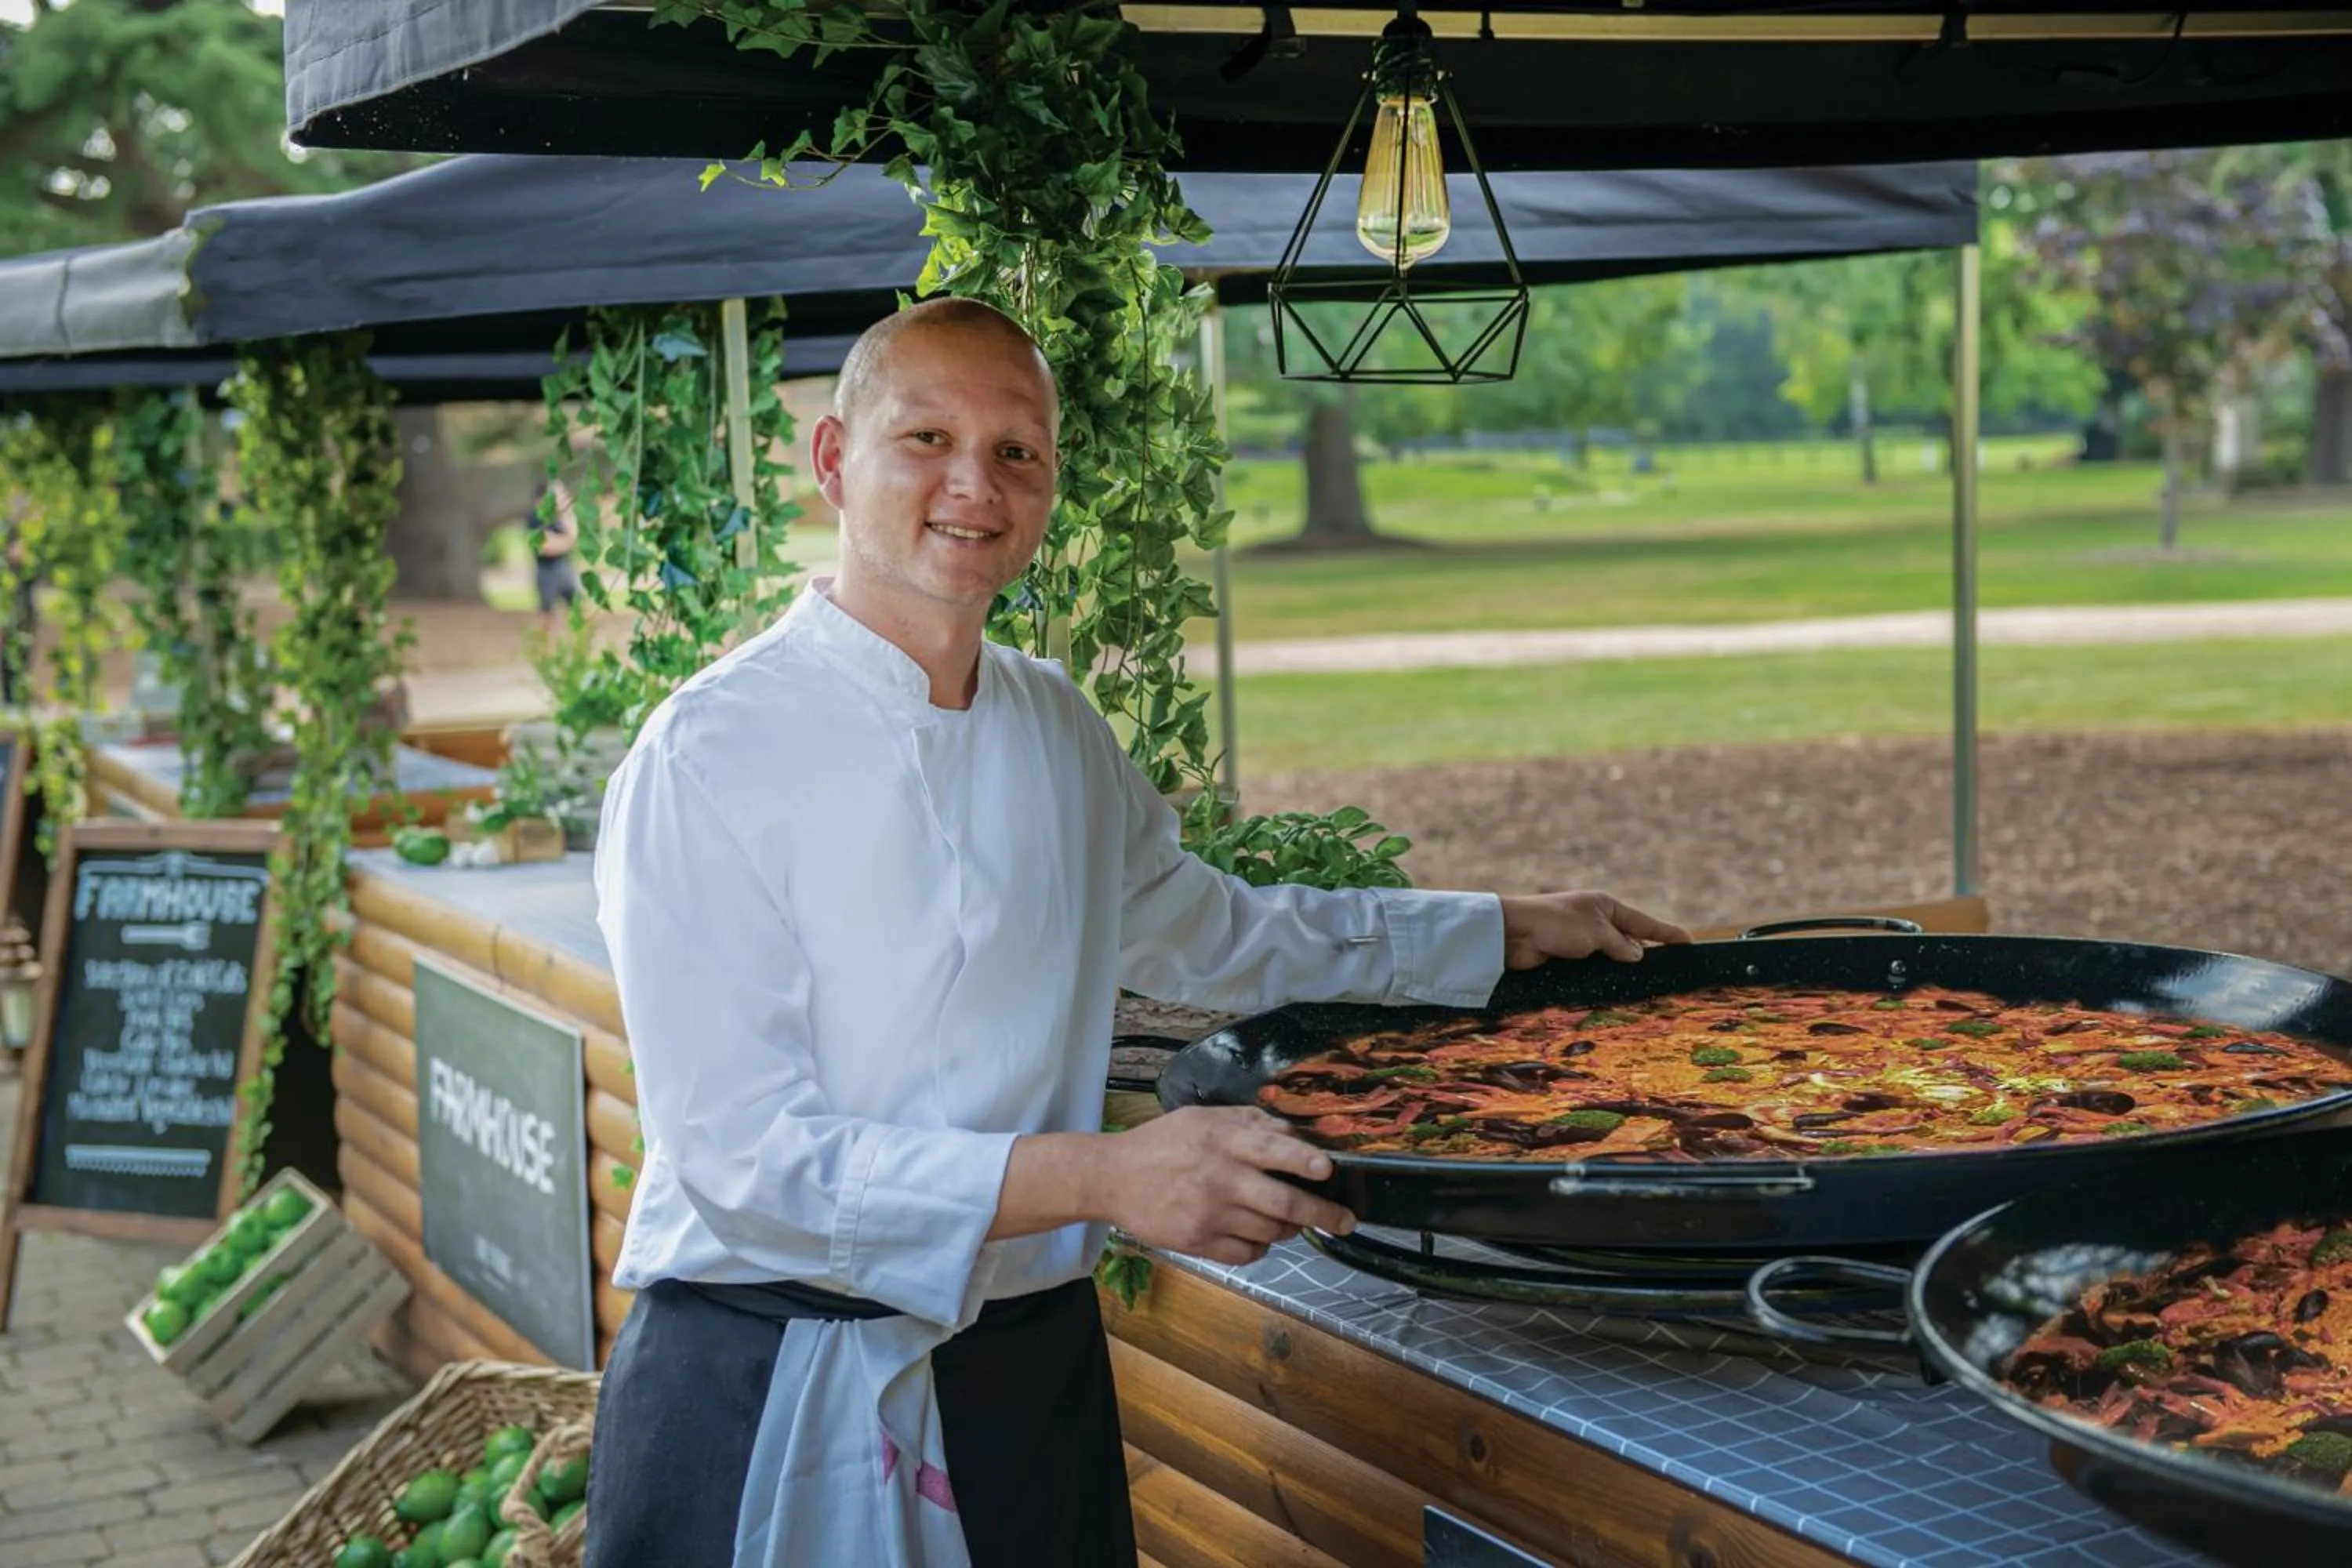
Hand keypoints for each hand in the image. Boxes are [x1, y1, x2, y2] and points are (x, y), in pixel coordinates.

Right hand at [1098, 1107, 1357, 1265]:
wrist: (1112, 1178)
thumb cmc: (1163, 1143)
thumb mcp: (1202, 1118)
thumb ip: (1248, 1122)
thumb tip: (1295, 1135)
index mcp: (1220, 1140)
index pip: (1272, 1150)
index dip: (1305, 1161)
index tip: (1328, 1170)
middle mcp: (1218, 1178)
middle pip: (1282, 1202)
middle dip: (1321, 1213)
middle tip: (1344, 1220)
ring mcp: (1208, 1214)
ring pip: (1270, 1230)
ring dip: (1290, 1227)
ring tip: (1291, 1219)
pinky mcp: (1197, 1242)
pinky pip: (1248, 1252)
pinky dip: (1262, 1245)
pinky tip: (1256, 1233)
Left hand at [1496, 890, 1690, 968]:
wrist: (1513, 933)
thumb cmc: (1556, 924)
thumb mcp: (1596, 933)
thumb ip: (1620, 946)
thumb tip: (1637, 956)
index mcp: (1606, 906)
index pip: (1645, 923)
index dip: (1668, 934)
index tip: (1690, 943)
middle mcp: (1596, 920)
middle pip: (1630, 941)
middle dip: (1647, 955)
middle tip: (1671, 973)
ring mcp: (1582, 938)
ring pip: (1612, 957)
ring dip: (1623, 969)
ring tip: (1647, 986)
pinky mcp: (1568, 956)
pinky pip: (1594, 967)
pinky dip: (1604, 976)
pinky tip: (1615, 988)